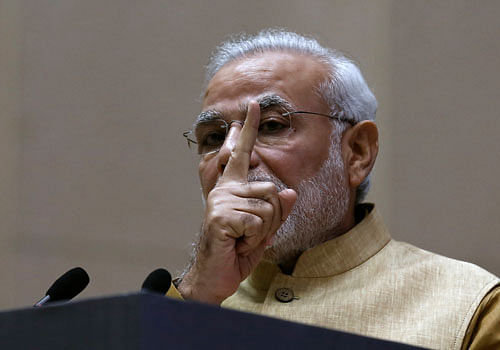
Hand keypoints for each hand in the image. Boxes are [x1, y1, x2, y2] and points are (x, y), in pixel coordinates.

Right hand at [178, 101, 296, 304]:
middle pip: (274, 191)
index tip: (254, 104)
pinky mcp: (221, 215)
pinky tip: (237, 245)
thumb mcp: (264, 231)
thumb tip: (290, 193)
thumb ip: (277, 212)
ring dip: (263, 233)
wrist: (214, 277)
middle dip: (273, 220)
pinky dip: (255, 241)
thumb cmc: (237, 252)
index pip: (242, 153)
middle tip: (251, 235)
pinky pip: (258, 224)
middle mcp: (226, 189)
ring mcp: (222, 201)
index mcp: (234, 188)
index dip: (249, 129)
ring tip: (243, 240)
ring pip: (269, 209)